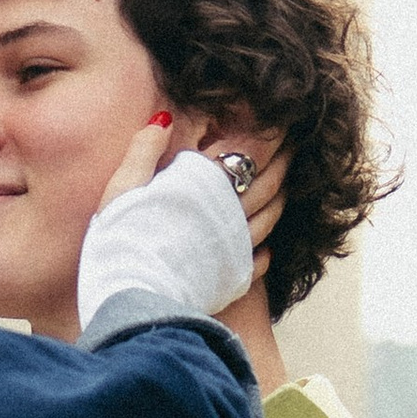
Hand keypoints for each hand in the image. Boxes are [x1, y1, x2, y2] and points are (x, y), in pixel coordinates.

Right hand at [96, 113, 288, 286]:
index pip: (249, 151)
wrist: (132, 297)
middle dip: (284, 159)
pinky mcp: (233, 276)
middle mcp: (229, 212)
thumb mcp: (122, 189)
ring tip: (287, 184)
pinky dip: (268, 247)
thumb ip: (143, 150)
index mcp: (205, 186)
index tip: (283, 122)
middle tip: (295, 145)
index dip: (270, 135)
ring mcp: (236, 246)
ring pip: (271, 216)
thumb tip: (163, 120)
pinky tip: (267, 245)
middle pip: (268, 181)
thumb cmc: (122, 240)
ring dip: (282, 197)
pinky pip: (261, 258)